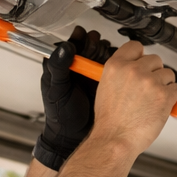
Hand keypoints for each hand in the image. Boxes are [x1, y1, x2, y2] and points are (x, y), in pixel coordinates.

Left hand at [32, 27, 111, 171]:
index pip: (75, 43)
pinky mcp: (106, 84)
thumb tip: (65, 47)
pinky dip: (119, 68)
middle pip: (93, 46)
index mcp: (64, 66)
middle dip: (97, 47)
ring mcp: (93, 76)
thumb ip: (58, 67)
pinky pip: (115, 70)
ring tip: (106, 63)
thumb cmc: (60, 117)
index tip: (86, 39)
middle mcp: (80, 68)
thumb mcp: (57, 91)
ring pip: (105, 56)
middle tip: (97, 54)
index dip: (82, 39)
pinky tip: (119, 70)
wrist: (72, 137)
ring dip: (109, 56)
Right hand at [90, 41, 176, 157]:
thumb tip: (134, 71)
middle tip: (149, 90)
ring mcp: (150, 82)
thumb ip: (120, 76)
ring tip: (154, 102)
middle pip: (156, 60)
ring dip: (165, 86)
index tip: (143, 65)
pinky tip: (164, 106)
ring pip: (168, 74)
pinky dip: (175, 98)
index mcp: (116, 66)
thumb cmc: (110, 123)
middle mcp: (133, 70)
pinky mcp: (164, 95)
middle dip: (155, 73)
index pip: (135, 47)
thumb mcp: (105, 90)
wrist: (115, 141)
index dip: (141, 57)